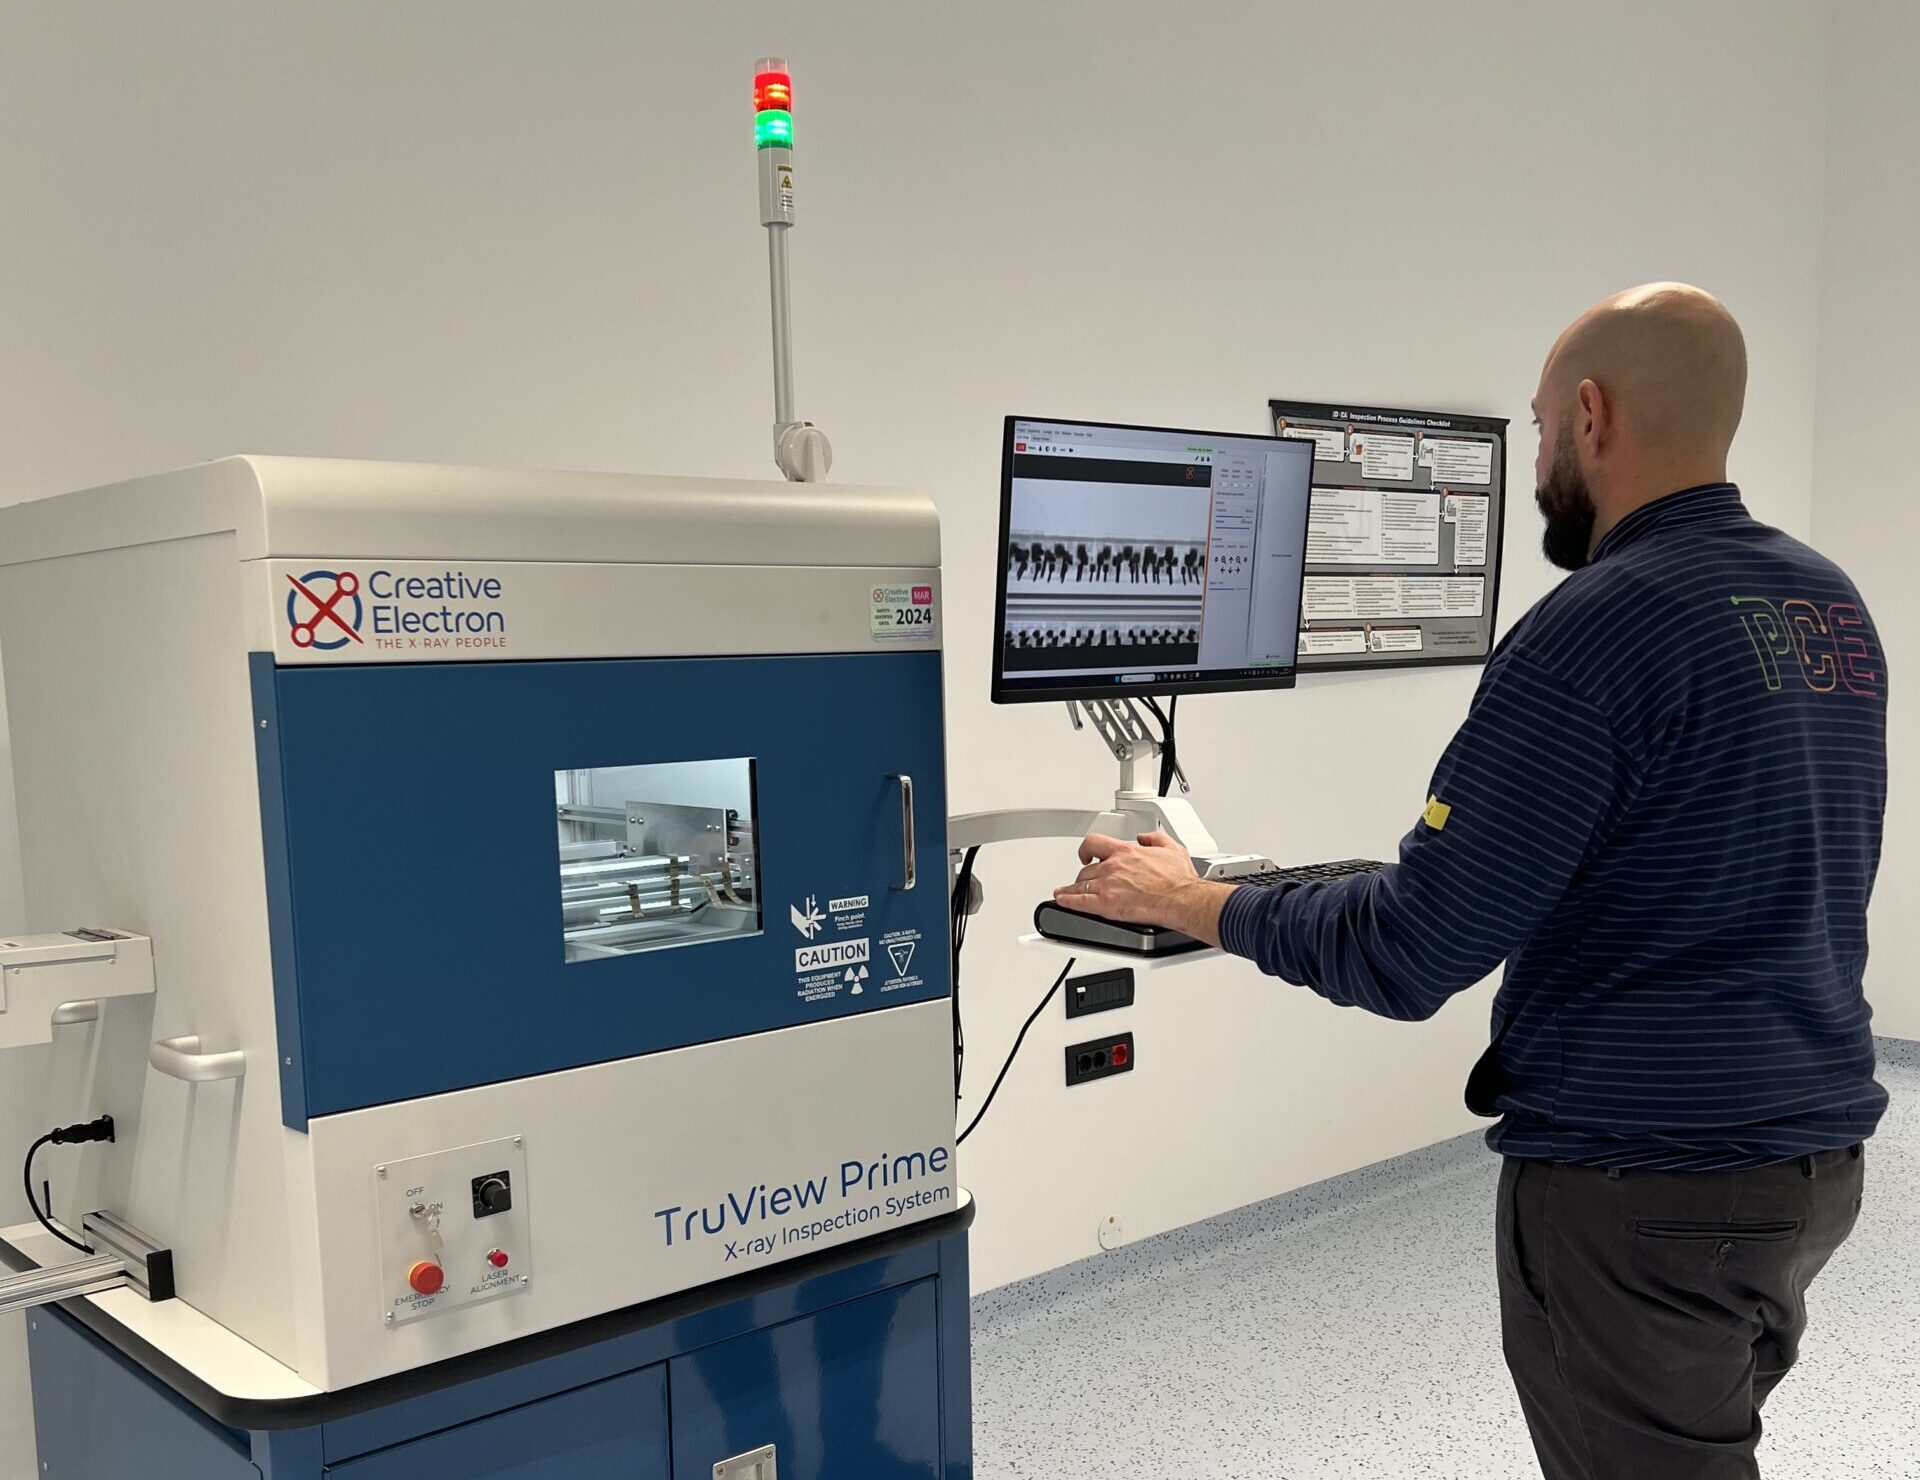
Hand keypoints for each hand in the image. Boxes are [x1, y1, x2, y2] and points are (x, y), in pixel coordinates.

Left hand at [1052, 831, 1232, 943]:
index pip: (1095, 843)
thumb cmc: (1178, 879)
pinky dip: (1066, 900)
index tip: (1086, 853)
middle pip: (1086, 869)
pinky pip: (1078, 901)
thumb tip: (1145, 837)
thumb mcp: (1171, 848)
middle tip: (1083, 879)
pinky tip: (1062, 900)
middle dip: (1084, 874)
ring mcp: (1108, 886)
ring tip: (1066, 891)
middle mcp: (1113, 866)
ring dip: (1072, 888)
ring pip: (1080, 884)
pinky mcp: (1107, 904)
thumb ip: (1155, 838)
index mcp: (1126, 852)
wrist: (1181, 899)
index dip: (1086, 848)